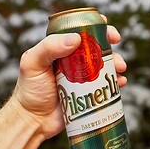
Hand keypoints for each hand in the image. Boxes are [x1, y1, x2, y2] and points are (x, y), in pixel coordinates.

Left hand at [10, 16, 126, 139]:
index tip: (107, 29)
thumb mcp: (33, 63)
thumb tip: (76, 38)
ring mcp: (83, 78)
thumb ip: (49, 47)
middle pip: (97, 48)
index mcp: (60, 49)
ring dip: (116, 63)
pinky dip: (116, 82)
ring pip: (105, 66)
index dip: (97, 27)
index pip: (80, 32)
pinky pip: (107, 85)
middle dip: (110, 46)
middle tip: (116, 49)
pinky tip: (120, 83)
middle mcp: (74, 61)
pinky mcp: (89, 94)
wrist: (33, 121)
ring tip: (120, 68)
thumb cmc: (29, 90)